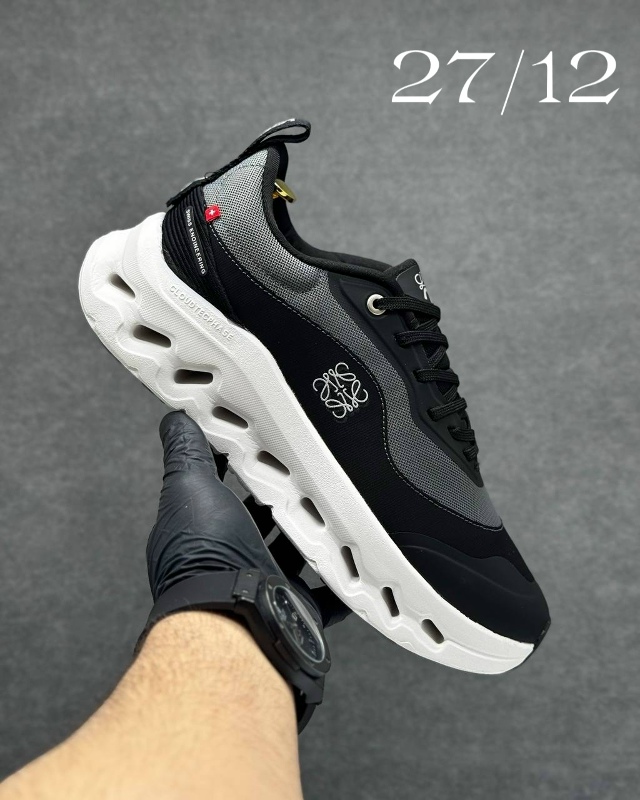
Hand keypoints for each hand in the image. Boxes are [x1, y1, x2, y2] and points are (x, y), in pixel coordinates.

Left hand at [147, 411, 349, 627]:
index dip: (238, 468)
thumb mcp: (189, 486)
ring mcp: (264, 584)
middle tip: (304, 474)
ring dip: (308, 538)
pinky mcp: (295, 608)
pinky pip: (325, 596)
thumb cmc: (207, 557)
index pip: (220, 491)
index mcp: (202, 532)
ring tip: (333, 510)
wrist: (237, 619)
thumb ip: (185, 452)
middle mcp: (231, 560)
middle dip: (278, 502)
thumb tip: (175, 419)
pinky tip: (354, 568)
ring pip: (292, 555)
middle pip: (259, 523)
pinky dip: (339, 585)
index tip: (261, 446)